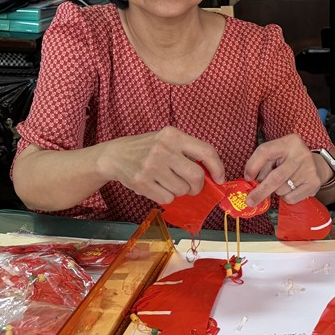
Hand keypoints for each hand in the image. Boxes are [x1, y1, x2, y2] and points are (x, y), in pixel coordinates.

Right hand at [98, 126, 224, 204]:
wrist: (114, 155)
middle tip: (192, 187)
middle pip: (196, 176)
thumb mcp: (167, 140)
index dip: (217, 167)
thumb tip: (213, 174)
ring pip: (182, 190)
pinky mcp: (142, 182)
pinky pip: (167, 199)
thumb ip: (188, 151)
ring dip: (179, 191)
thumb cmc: (147, 148)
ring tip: (168, 182)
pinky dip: (166, 197)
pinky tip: (157, 187)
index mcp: (173, 135)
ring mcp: (151, 166)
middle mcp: (163, 149)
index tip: (220, 178)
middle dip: (197, 186)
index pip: (206, 151)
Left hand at [243, 134, 321, 205]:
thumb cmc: (289, 160)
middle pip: (275, 177)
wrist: (317, 165)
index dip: (253, 166)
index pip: (265, 151)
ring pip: (281, 189)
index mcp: (289, 142)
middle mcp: (300, 154)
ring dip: (275, 191)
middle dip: (260, 191)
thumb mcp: (277, 154)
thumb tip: (251, 182)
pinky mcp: (314, 183)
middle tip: (249, 201)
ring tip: (282, 183)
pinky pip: (291, 198)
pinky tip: (291, 188)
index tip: (247, 178)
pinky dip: (285, 197)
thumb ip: (264, 164)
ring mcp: (309, 169)